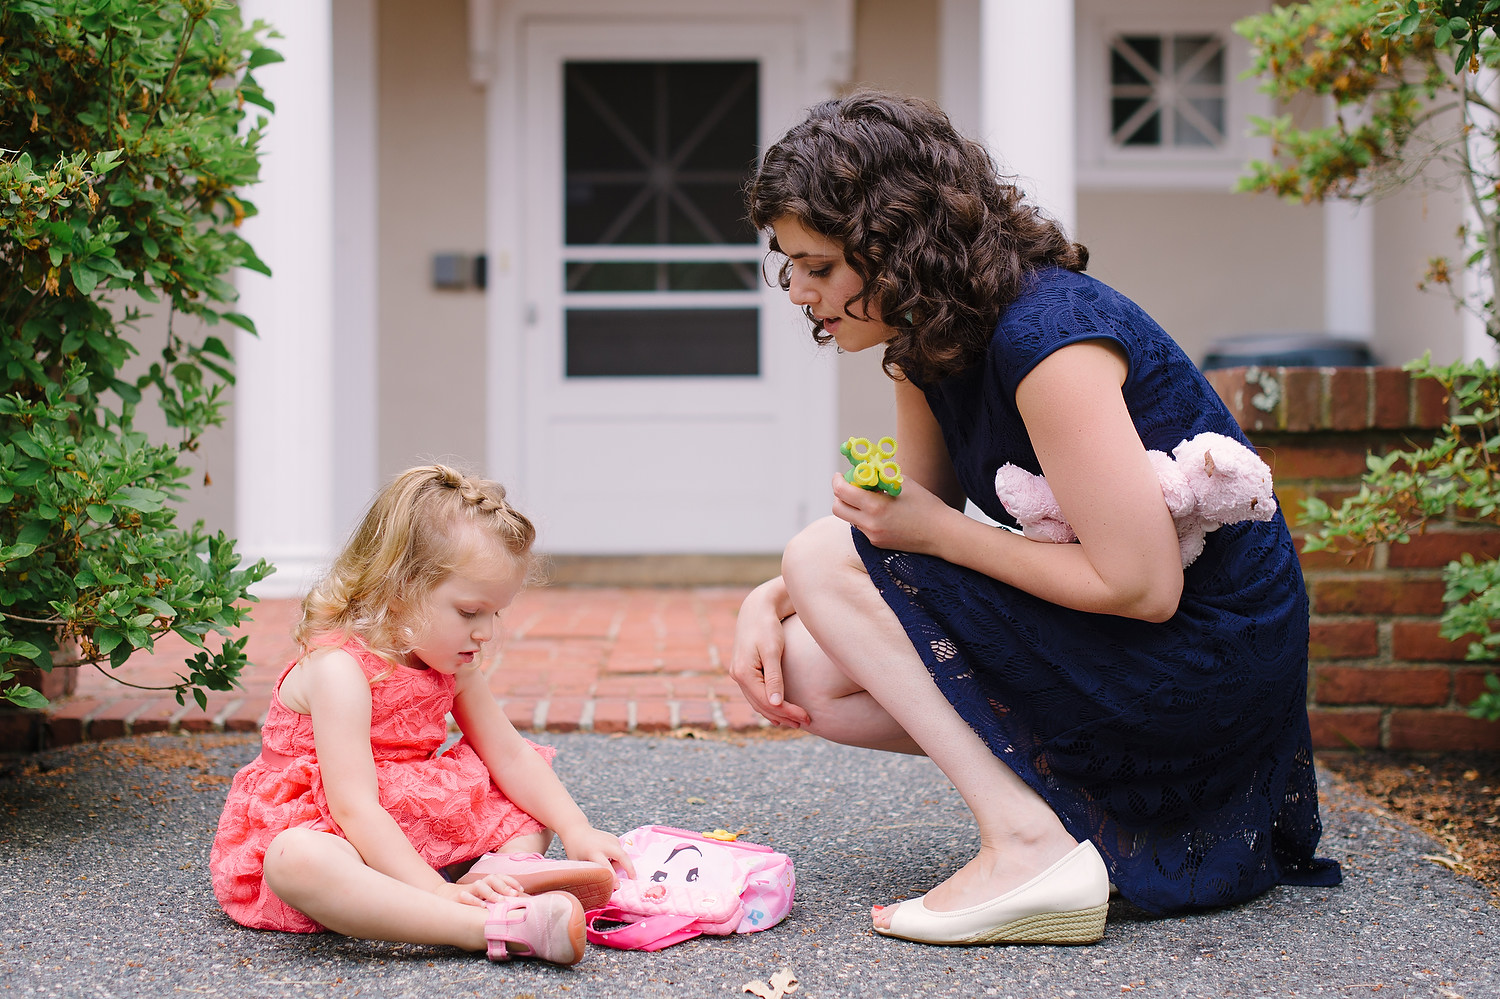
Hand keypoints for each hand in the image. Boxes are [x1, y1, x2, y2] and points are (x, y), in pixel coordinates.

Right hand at [439, 873, 522, 906]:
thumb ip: (497, 900)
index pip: (500, 877)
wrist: (444, 897)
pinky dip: (474, 901)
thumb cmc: (469, 900)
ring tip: (500, 900)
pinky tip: (482, 907)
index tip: (521, 890)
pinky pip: (466, 896)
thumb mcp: (484, 899)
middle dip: (504, 886)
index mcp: (486, 884)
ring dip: (491, 892)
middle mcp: (478, 885)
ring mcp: (468, 890)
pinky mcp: (458, 897)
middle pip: (492, 879)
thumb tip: (517, 905)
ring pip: (480, 885)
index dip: (511, 882)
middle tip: (514, 895)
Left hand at [563, 826, 636, 881]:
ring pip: (623, 855)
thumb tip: (603, 887)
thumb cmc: (575, 850)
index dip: (612, 877)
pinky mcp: (614, 838)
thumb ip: (590, 873)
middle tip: (634, 880)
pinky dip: (618, 859)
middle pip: (622, 856)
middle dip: (630, 869)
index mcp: (593, 852)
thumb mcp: (578, 863)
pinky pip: (620, 852)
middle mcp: (605, 845)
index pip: (606, 866)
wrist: (577, 830)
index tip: (618, 887)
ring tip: (611, 869)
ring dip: (622, 865)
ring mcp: (611, 840)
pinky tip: (609, 859)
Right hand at [727, 581, 812, 728]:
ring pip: (758, 703)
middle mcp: (738, 676)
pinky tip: (780, 712)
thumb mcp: (772, 650)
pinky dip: (768, 705)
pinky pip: (756, 695)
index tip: (806, 717)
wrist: (756, 609)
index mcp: (743, 673)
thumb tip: (776, 703)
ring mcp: (739, 675)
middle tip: (806, 723)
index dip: (787, 712)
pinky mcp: (745, 671)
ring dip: (776, 714)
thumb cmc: (767, 626)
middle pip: (762, 705)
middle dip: (784, 716)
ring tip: (795, 722)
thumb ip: (774, 677)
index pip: (767, 701)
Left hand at [830, 474, 953, 553]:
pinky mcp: (877, 543)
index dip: (838, 480)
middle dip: (839, 495)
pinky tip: (880, 512)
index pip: (842, 492)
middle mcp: (870, 524)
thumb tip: (864, 467)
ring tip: (869, 498)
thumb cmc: (925, 504)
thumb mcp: (902, 482)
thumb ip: (879, 475)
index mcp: (875, 506)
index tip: (841, 475)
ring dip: (852, 507)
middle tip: (848, 486)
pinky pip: (862, 527)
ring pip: (849, 519)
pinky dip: (864, 517)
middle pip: (838, 508)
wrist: (941, 533)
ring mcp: (873, 536)